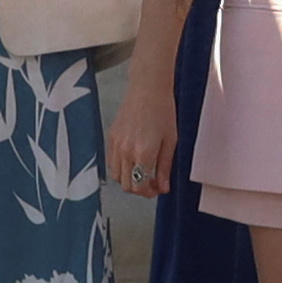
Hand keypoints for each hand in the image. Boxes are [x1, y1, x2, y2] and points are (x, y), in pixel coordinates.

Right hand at [108, 78, 179, 200]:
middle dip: (140, 190)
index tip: (158, 190)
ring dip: (129, 180)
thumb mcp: (171, 141)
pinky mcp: (110, 139)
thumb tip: (163, 187)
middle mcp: (125, 152)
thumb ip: (165, 166)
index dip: (149, 193)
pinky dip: (121, 169)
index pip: (140, 186)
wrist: (147, 90)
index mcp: (143, 153)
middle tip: (153, 184)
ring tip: (143, 173)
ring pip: (116, 177)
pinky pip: (111, 163)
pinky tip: (133, 162)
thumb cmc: (164, 112)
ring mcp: (115, 146)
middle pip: (127, 185)